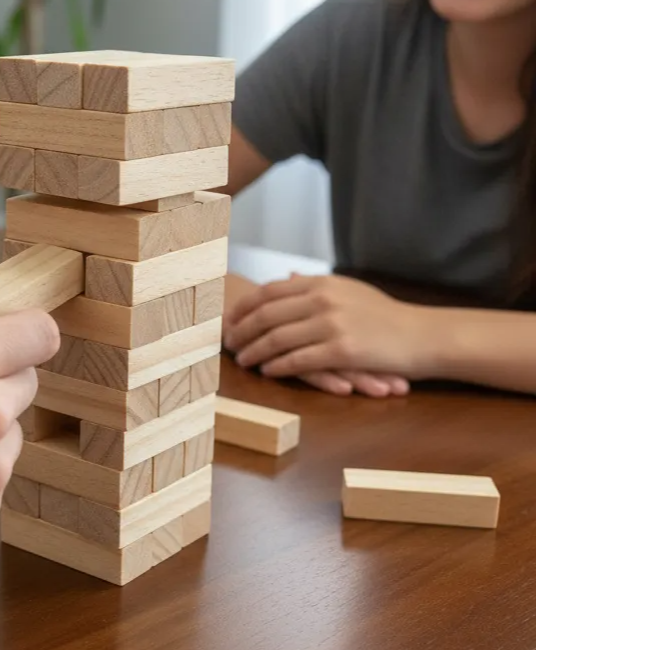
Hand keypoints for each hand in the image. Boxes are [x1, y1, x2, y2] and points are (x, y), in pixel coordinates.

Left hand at [223, 274, 425, 395]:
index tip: (228, 317)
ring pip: (278, 338)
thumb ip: (316, 285)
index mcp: (323, 283)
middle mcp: (324, 299)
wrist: (424, 335)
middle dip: (242, 330)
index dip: (244, 306)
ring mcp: (333, 324)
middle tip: (226, 342)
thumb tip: (289, 277)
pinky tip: (268, 371)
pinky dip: (278, 366)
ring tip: (242, 360)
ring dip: (254, 351)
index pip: (270, 291)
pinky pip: (299, 360)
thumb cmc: (386, 316)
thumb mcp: (350, 291)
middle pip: (267, 314)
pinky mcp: (342, 351)